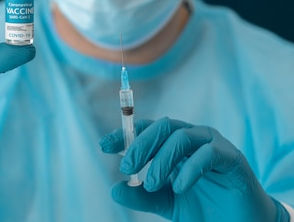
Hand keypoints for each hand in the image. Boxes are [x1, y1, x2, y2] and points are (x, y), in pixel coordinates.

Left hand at [99, 118, 289, 221]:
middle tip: (127, 167)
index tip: (103, 146)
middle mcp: (192, 137)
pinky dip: (189, 168)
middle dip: (140, 145)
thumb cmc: (202, 208)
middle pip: (162, 127)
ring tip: (151, 184)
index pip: (146, 130)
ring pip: (181, 136)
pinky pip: (208, 153)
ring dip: (161, 159)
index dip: (124, 134)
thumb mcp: (165, 203)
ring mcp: (212, 144)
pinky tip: (178, 187)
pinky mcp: (231, 157)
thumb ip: (141, 196)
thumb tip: (114, 190)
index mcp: (173, 143)